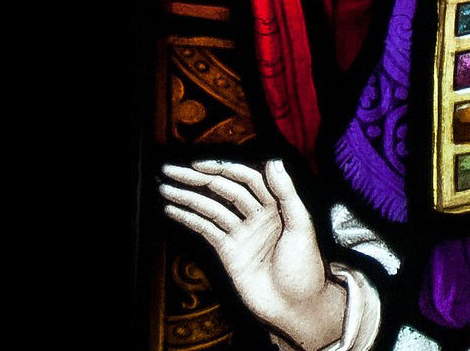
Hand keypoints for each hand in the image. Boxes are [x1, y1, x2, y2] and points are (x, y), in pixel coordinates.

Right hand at [161, 159, 346, 348]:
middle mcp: (257, 216)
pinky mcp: (229, 252)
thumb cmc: (305, 268)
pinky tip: (173, 210)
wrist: (296, 307)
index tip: (200, 164)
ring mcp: (241, 234)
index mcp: (277, 206)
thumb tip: (274, 161)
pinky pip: (206, 230)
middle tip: (170, 170)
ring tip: (164, 188)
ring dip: (187, 197)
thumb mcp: (302, 226)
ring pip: (211, 208)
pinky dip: (189, 219)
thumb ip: (286, 193)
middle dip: (198, 179)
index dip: (224, 169)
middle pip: (224, 190)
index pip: (247, 179)